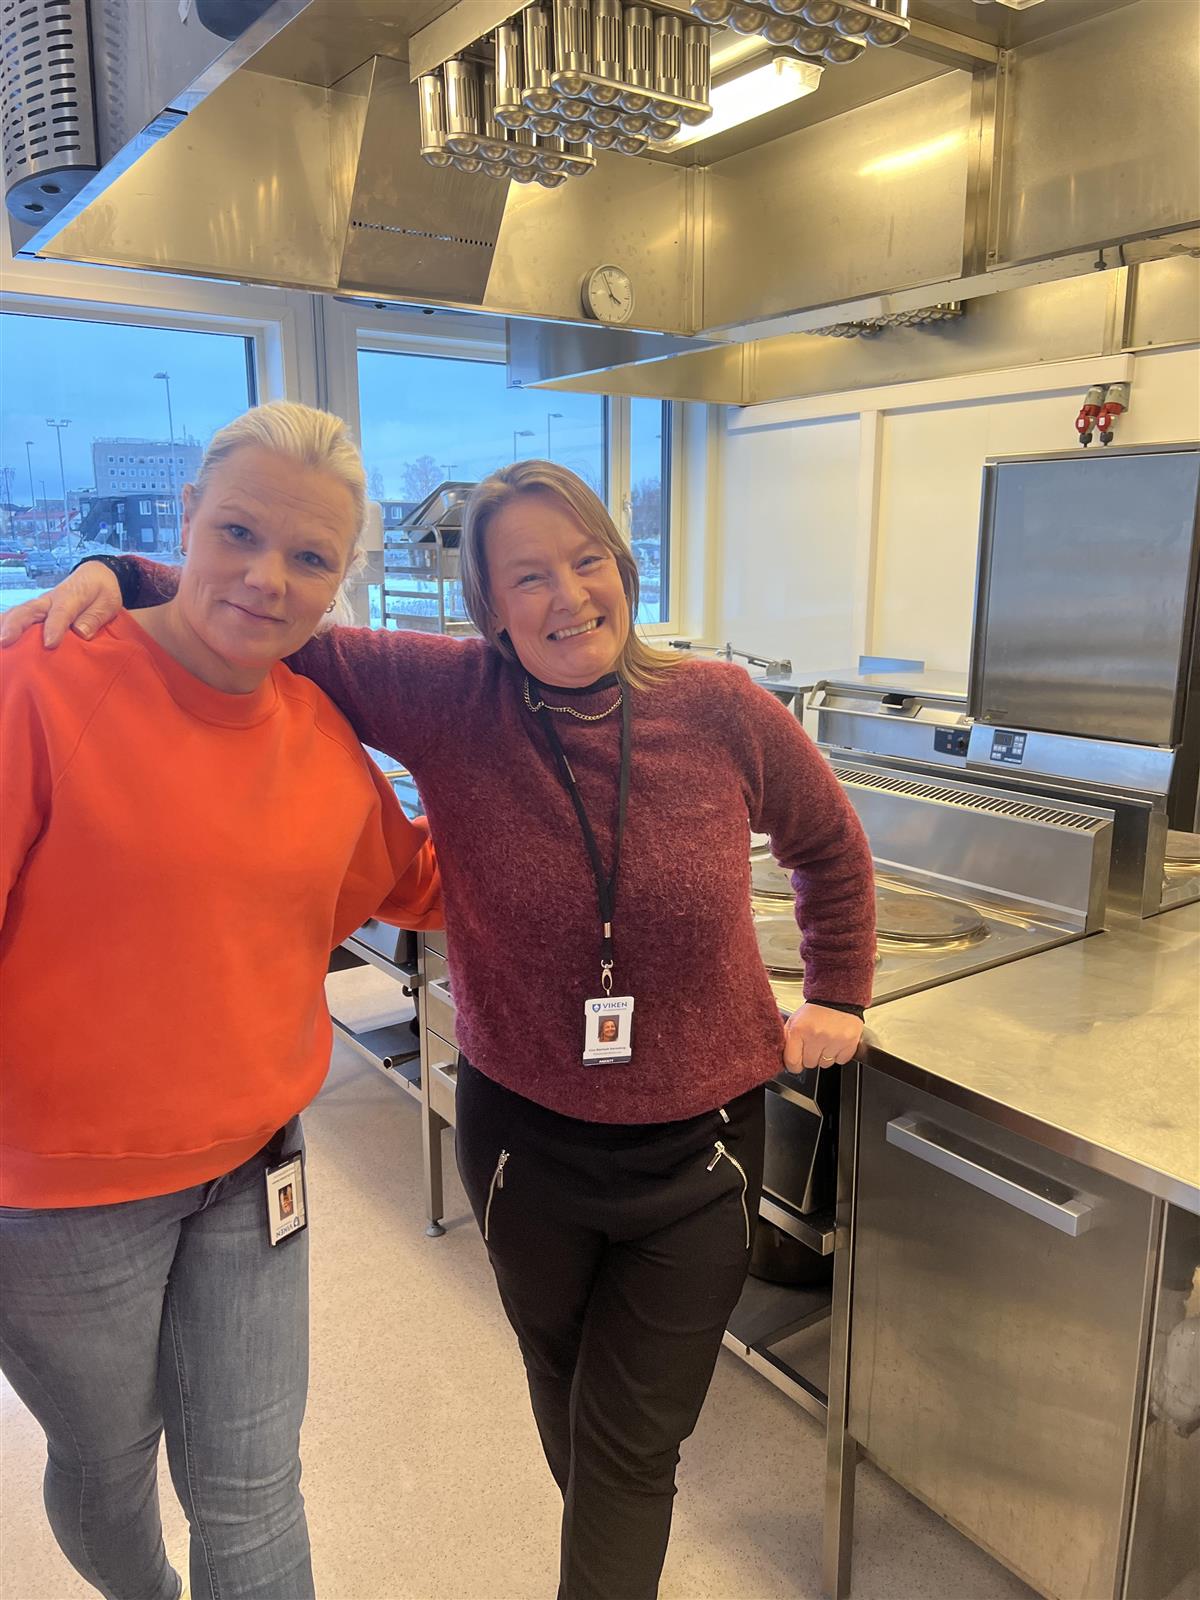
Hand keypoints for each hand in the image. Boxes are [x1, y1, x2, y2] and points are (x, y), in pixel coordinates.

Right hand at [0, 564, 122, 648]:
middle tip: (5, 640)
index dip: (54, 627)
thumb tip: (81, 632)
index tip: (50, 643)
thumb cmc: (102, 592)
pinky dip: (5, 623)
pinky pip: (18, 616)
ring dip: (5, 625)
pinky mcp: (35, 611)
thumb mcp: (108, 603)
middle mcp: (50, 600)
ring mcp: (40, 605)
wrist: (95, 576)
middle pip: (30, 610)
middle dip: (16, 625)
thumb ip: (94, 617)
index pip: (61, 612)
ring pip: (19, 612)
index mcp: (71, 596)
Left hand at [782, 1004, 862, 1073]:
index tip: (797, 1062)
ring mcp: (833, 1041)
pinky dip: (838, 1054)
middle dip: (810, 1056)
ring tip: (825, 1041)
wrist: (837, 998)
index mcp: (798, 1030)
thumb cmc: (815, 1010)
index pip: (792, 1062)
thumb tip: (784, 1059)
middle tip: (814, 1043)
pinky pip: (840, 1061)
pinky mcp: (849, 1043)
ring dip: (825, 1056)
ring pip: (825, 1064)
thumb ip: (788, 1039)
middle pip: (810, 1064)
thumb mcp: (794, 1021)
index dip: (794, 1064)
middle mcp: (815, 1036)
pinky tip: (836, 1041)